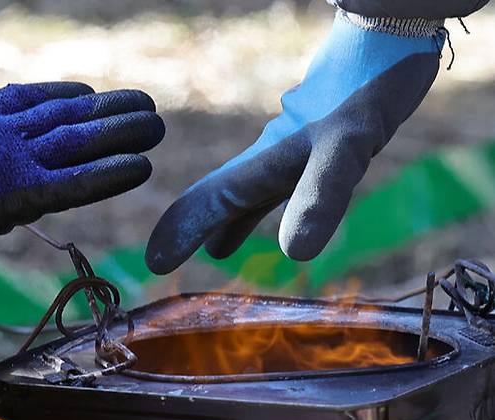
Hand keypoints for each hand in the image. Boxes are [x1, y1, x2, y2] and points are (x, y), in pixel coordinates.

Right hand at [0, 74, 164, 275]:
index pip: (26, 100)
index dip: (60, 95)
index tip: (87, 93)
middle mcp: (3, 135)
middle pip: (66, 118)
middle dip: (109, 113)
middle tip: (147, 105)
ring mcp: (17, 162)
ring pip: (79, 144)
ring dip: (121, 134)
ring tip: (158, 125)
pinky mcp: (24, 194)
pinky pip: (76, 184)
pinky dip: (110, 175)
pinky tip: (142, 167)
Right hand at [146, 11, 441, 273]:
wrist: (385, 36)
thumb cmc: (365, 89)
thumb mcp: (345, 146)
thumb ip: (319, 195)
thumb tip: (292, 252)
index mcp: (260, 163)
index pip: (206, 202)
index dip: (179, 231)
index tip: (153, 264)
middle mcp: (265, 161)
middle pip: (215, 198)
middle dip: (190, 228)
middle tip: (163, 259)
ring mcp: (286, 153)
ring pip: (245, 193)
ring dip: (226, 221)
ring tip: (217, 250)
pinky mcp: (311, 148)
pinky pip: (276, 186)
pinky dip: (265, 206)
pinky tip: (278, 213)